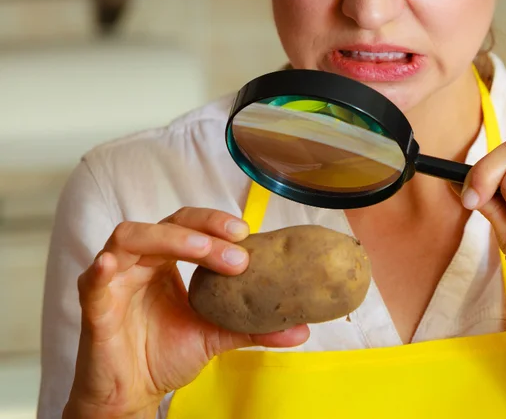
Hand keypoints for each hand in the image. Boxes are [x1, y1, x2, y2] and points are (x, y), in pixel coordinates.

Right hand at [65, 208, 308, 417]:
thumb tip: (302, 328)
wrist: (133, 394)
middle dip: (204, 230)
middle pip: (167, 224)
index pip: (190, 225)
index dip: (215, 223)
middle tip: (238, 246)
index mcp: (166, 261)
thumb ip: (254, 328)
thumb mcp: (216, 336)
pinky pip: (92, 279)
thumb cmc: (165, 355)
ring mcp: (114, 279)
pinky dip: (102, 267)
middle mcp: (140, 262)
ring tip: (204, 252)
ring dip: (170, 240)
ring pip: (131, 238)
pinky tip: (112, 264)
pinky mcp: (94, 305)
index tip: (248, 234)